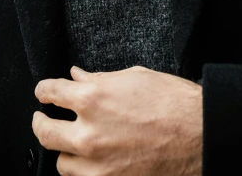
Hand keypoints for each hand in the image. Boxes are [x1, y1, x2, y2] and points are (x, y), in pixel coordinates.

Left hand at [32, 64, 202, 175]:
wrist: (201, 134)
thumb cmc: (173, 101)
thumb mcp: (134, 77)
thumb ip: (100, 78)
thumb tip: (77, 76)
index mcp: (93, 98)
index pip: (51, 92)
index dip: (44, 90)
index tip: (43, 91)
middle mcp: (89, 133)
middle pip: (45, 132)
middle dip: (40, 122)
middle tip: (42, 117)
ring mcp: (99, 164)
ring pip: (62, 164)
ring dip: (65, 151)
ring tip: (71, 143)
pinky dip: (85, 171)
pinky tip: (91, 162)